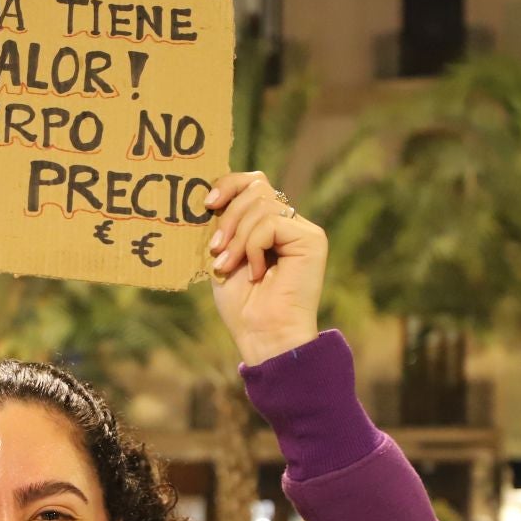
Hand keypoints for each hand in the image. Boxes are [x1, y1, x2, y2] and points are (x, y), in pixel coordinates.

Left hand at [205, 171, 325, 365]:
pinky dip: (253, 247)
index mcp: (271, 225)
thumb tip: (209, 192)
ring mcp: (304, 230)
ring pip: (262, 204)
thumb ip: (224, 224)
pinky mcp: (312, 239)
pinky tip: (256, 273)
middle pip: (257, 187)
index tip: (208, 205)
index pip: (254, 183)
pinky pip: (271, 223)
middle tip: (216, 250)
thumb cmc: (243, 305)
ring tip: (229, 266)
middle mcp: (291, 224)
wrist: (264, 336)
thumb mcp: (224, 255)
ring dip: (237, 237)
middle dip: (229, 216)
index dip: (229, 185)